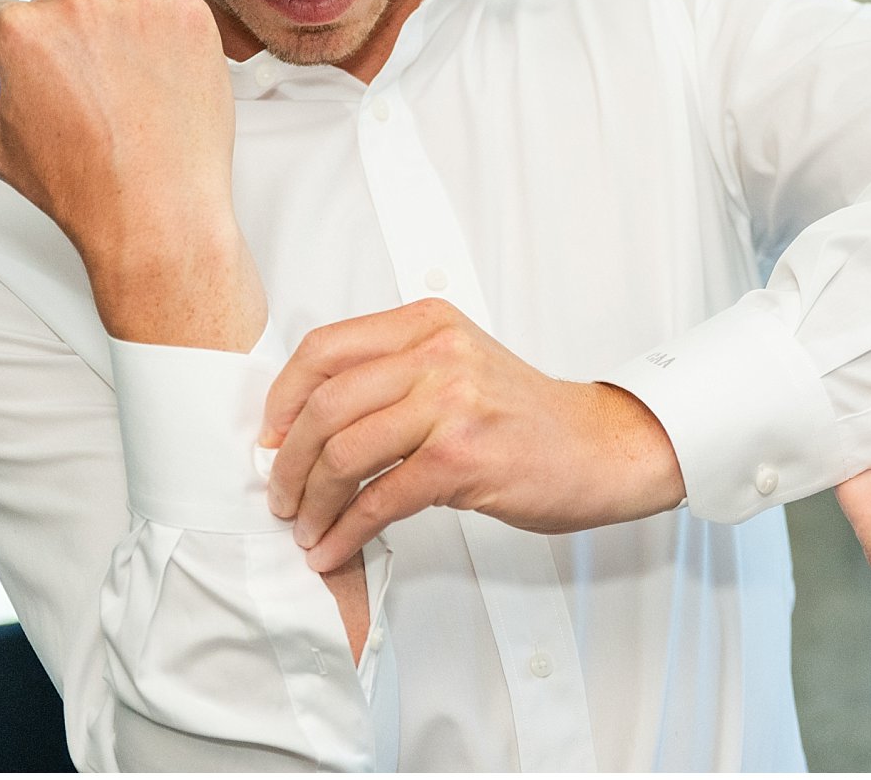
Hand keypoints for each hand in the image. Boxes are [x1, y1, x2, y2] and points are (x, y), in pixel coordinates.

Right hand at [0, 0, 262, 349]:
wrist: (159, 214)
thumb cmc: (73, 185)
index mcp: (18, 27)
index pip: (3, 22)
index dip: (18, 67)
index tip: (45, 103)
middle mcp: (78, 2)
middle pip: (61, 9)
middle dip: (68, 48)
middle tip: (90, 108)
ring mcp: (141, 6)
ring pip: (116, 8)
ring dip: (118, 41)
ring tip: (127, 103)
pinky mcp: (192, 16)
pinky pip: (169, 14)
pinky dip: (167, 44)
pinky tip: (163, 89)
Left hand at [261, 298, 687, 568]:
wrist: (600, 447)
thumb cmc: (527, 416)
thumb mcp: (459, 365)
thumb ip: (394, 373)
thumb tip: (309, 417)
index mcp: (429, 324)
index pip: (325, 348)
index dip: (283, 398)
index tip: (270, 436)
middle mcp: (439, 355)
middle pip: (326, 405)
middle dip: (287, 461)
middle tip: (280, 494)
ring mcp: (452, 404)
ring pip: (343, 454)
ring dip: (312, 502)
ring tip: (306, 527)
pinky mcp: (462, 458)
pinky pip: (378, 500)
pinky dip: (344, 531)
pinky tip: (335, 546)